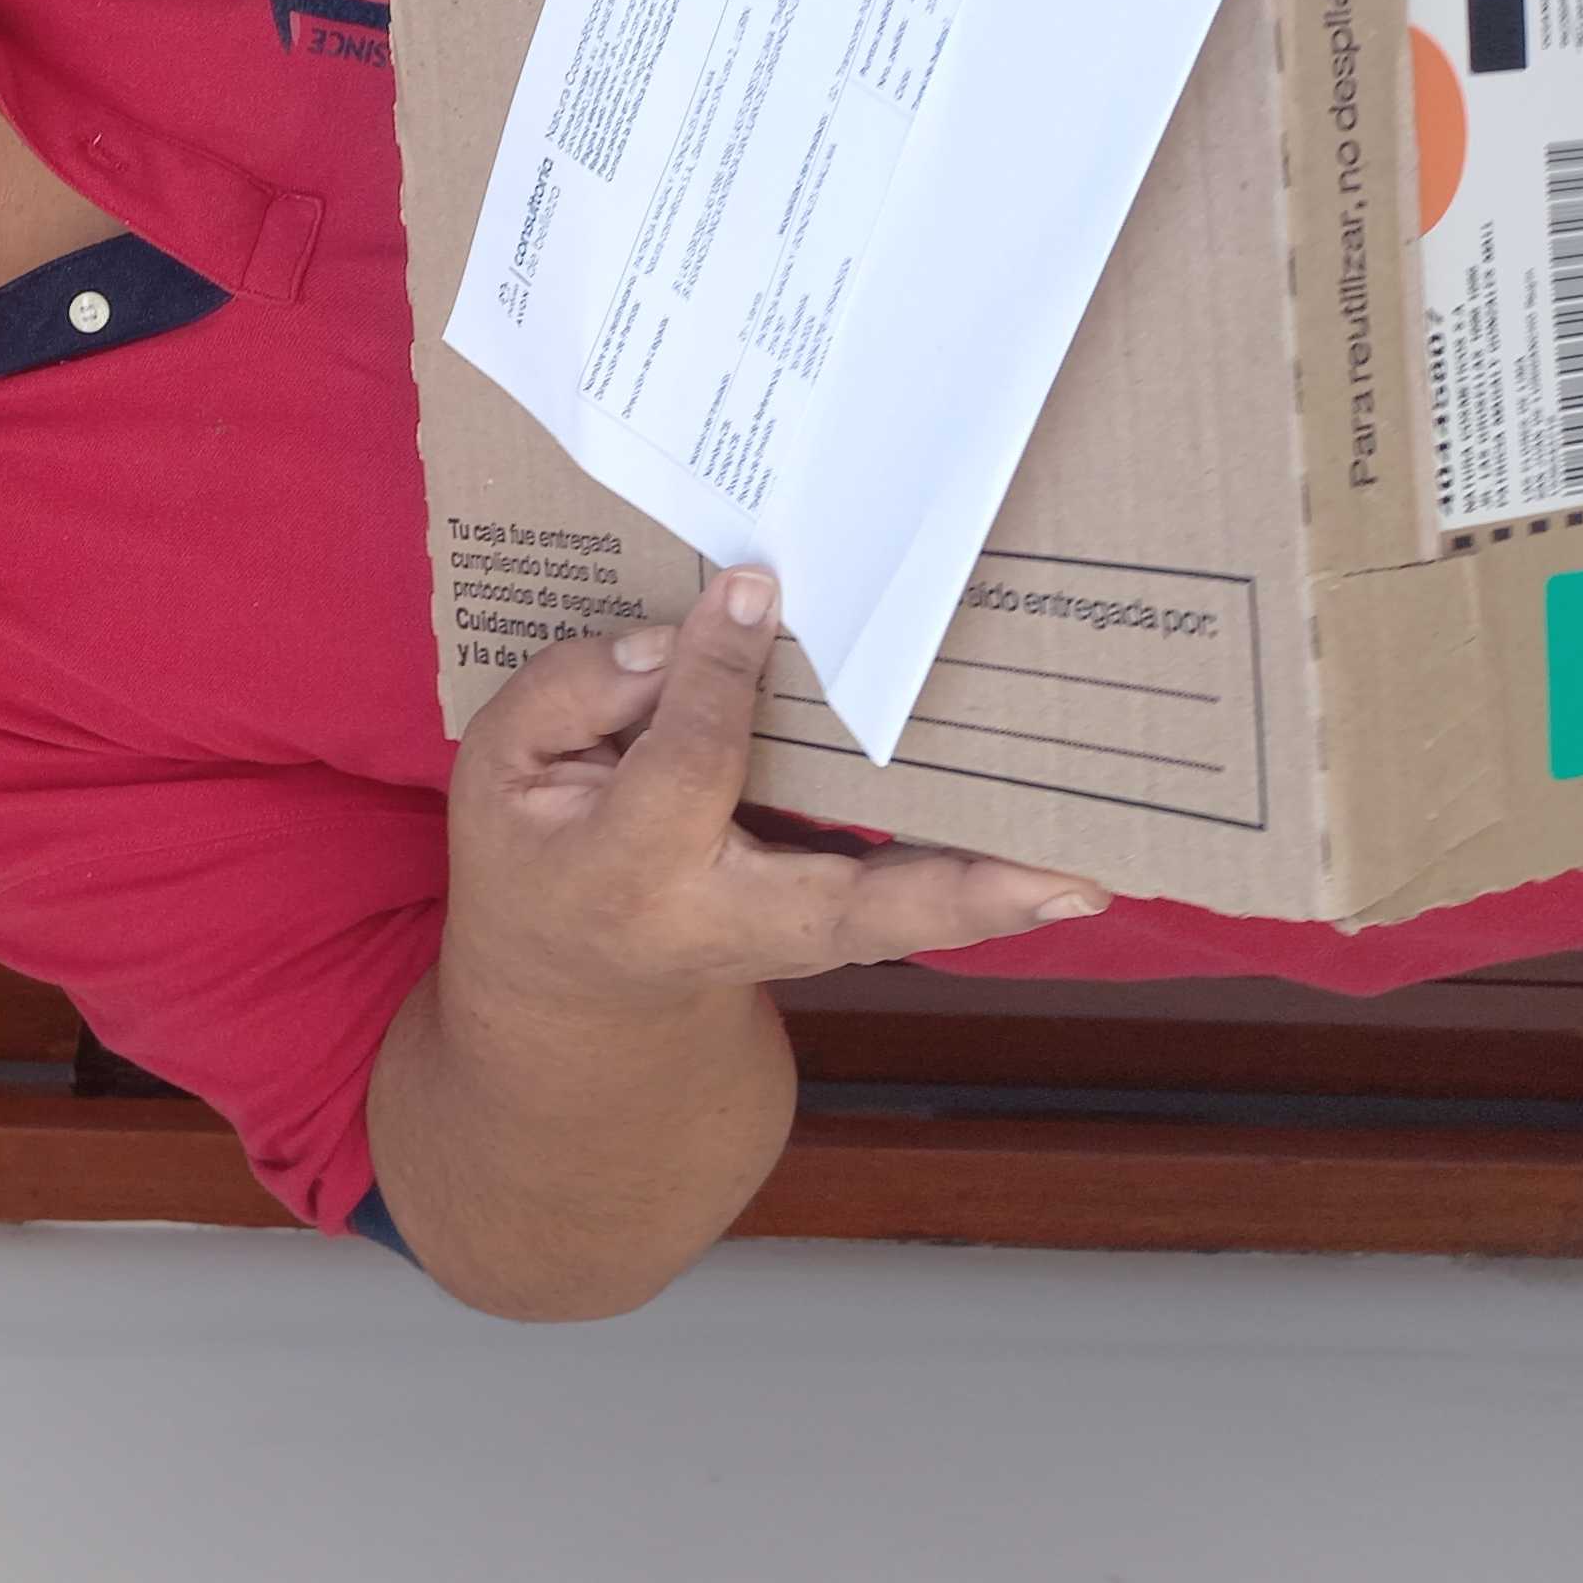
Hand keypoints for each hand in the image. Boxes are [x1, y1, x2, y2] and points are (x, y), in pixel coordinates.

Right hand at [444, 570, 1108, 1016]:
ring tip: (1084, 869)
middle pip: (849, 911)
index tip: (753, 590)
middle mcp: (722, 920)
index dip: (721, 674)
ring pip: (897, 922)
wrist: (568, 992)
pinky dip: (978, 885)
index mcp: (625, 874)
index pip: (690, 764)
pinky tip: (1056, 857)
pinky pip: (902, 906)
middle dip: (951, 896)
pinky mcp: (827, 935)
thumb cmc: (534, 858)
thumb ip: (574, 691)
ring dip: (993, 897)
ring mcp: (786, 941)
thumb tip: (690, 639)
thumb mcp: (498, 768)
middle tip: (1060, 881)